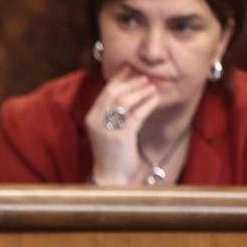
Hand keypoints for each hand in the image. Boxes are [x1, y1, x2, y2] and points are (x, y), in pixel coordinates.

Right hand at [84, 67, 159, 185]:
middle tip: (145, 76)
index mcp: (91, 118)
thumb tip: (129, 91)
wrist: (111, 177)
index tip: (131, 69)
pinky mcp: (120, 137)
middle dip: (131, 82)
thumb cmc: (113, 153)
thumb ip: (113, 113)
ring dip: (139, 91)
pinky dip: (147, 105)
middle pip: (113, 93)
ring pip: (123, 102)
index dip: (119, 78)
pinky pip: (136, 116)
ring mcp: (107, 130)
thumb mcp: (108, 129)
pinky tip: (155, 100)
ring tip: (152, 86)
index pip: (104, 92)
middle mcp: (96, 122)